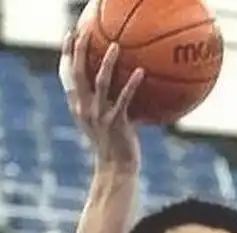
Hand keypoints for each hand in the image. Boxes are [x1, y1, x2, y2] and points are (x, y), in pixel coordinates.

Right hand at [59, 30, 143, 170]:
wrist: (116, 168)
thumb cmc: (113, 146)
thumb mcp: (101, 123)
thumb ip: (102, 105)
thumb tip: (116, 87)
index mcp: (78, 108)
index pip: (67, 77)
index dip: (67, 56)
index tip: (70, 36)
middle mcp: (85, 109)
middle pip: (78, 73)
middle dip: (80, 51)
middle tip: (85, 31)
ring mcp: (99, 116)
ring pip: (100, 82)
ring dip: (108, 62)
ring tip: (116, 46)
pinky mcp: (116, 122)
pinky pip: (124, 99)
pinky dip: (132, 84)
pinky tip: (141, 71)